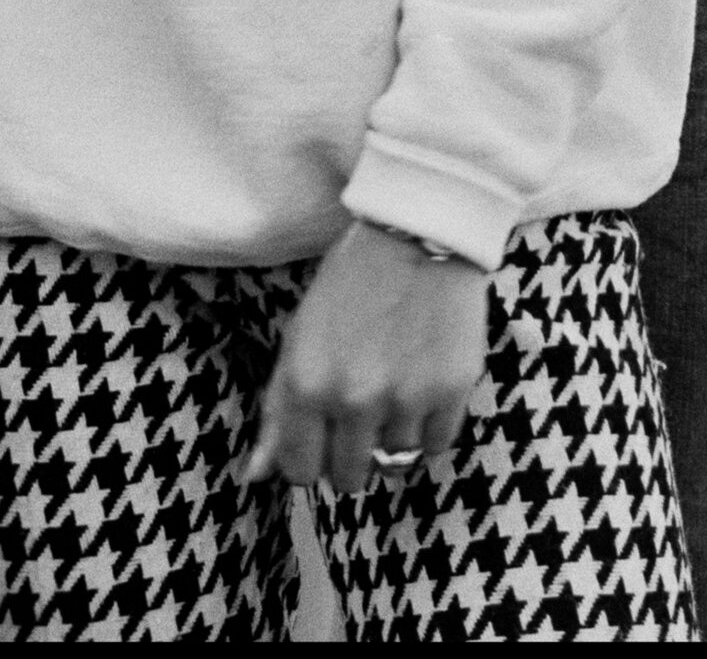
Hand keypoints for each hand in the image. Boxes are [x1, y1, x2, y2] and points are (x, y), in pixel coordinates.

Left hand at [243, 219, 489, 492]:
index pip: (301, 471)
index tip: (325, 436)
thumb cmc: (352, 279)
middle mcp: (353, 400)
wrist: (420, 229)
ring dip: (393, 435)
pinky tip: (424, 388)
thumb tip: (255, 477)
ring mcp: (405, 399)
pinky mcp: (451, 391)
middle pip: (349, 477)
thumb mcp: (300, 335)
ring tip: (397, 388)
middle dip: (352, 453)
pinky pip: (435, 445)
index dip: (312, 457)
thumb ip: (277, 409)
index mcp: (305, 386)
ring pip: (394, 462)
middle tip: (364, 413)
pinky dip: (429, 427)